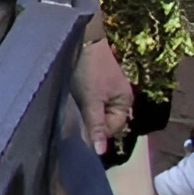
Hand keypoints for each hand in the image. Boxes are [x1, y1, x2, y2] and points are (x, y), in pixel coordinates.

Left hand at [75, 37, 132, 154]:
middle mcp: (119, 100)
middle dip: (90, 124)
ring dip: (84, 115)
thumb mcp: (91, 101)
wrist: (84, 42)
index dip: (97, 133)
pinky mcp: (96, 88)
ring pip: (95, 114)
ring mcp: (108, 93)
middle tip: (72, 121)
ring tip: (70, 111)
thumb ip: (95, 125)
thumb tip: (100, 152)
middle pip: (104, 122)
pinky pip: (90, 104)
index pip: (112, 129)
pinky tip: (71, 104)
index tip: (79, 132)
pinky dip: (81, 106)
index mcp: (125, 103)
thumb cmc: (90, 71)